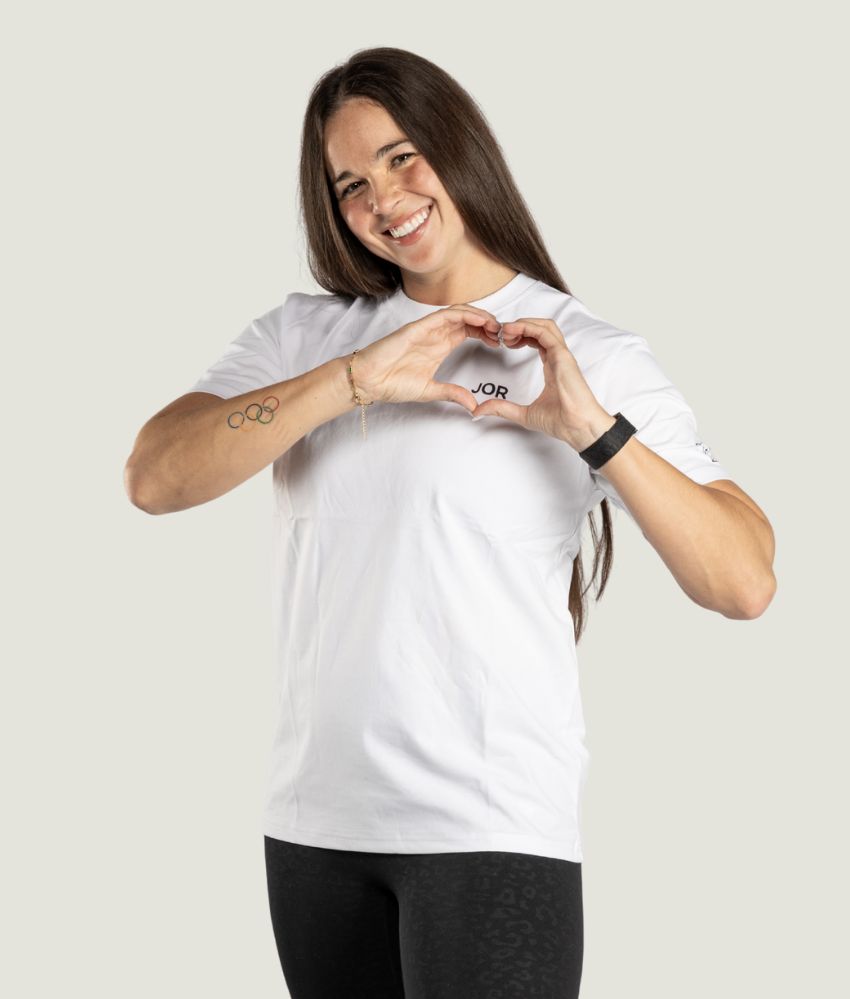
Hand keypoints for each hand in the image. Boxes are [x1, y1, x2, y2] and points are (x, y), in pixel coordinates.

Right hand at [348, 305, 501, 414]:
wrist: (368, 382)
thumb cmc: (391, 383)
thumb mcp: (430, 391)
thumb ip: (453, 394)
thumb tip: (473, 405)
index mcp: (439, 346)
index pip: (468, 331)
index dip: (485, 333)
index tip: (500, 342)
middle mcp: (435, 334)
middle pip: (467, 319)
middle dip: (487, 322)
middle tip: (503, 332)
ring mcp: (426, 329)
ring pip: (459, 313)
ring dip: (479, 316)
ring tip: (494, 324)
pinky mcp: (417, 327)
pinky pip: (444, 315)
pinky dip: (464, 314)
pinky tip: (478, 320)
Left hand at [472, 317, 615, 451]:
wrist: (577, 427)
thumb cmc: (560, 421)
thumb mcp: (523, 414)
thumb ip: (502, 409)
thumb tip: (479, 411)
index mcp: (552, 367)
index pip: (537, 341)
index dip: (519, 337)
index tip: (502, 342)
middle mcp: (557, 358)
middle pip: (540, 328)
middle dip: (519, 326)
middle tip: (500, 334)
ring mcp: (561, 355)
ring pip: (544, 326)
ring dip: (523, 323)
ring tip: (504, 330)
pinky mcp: (563, 356)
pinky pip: (545, 332)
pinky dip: (528, 326)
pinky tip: (512, 331)